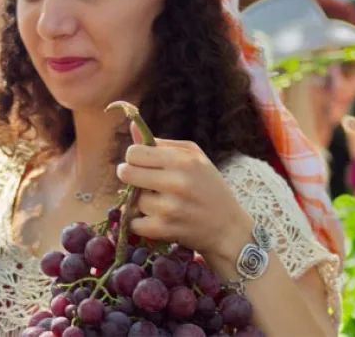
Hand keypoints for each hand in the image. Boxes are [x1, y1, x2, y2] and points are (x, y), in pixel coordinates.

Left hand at [116, 122, 251, 257]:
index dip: (134, 158)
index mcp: (183, 161)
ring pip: (132, 199)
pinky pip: (133, 222)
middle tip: (140, 181)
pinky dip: (139, 222)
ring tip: (158, 202)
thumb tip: (132, 125)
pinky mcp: (164, 229)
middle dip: (129, 176)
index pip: (134, 152)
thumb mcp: (193, 157)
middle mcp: (176, 182)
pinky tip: (155, 219)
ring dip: (139, 202)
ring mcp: (169, 208)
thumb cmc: (209, 186)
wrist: (228, 228)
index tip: (141, 164)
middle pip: (126, 173)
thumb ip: (162, 143)